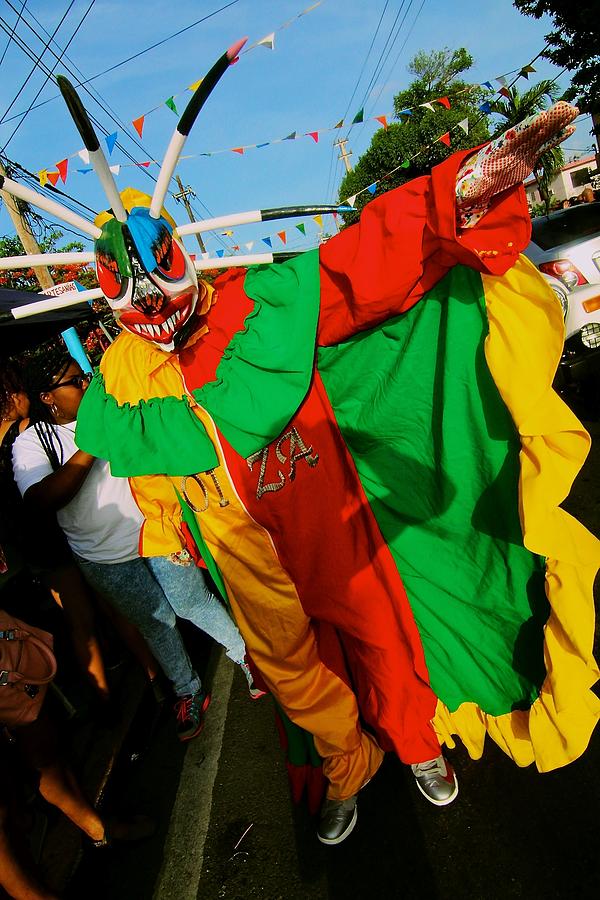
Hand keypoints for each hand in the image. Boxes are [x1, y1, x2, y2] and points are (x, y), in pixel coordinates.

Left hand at [456, 101, 577, 212]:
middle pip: (532, 131)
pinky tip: (569, 128)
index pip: (514, 137)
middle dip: (547, 120)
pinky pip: (544, 145)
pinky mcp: (528, 157)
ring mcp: (521, 150)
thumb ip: (471, 186)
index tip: (540, 117)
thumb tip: (465, 190)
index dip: (527, 127)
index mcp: (498, 150)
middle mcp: (512, 147)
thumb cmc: (469, 185)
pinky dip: (556, 137)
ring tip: (573, 110)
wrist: (474, 184)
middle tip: (564, 106)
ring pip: (541, 135)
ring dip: (557, 123)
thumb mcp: (469, 186)